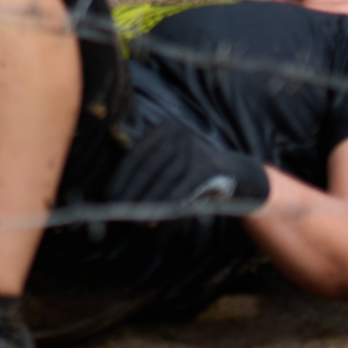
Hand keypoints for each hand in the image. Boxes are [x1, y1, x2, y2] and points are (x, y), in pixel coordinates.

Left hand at [102, 118, 269, 210]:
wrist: (238, 173)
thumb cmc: (195, 171)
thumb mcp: (172, 161)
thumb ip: (150, 170)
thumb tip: (119, 192)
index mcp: (164, 130)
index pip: (136, 154)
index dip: (122, 176)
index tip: (110, 195)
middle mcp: (178, 134)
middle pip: (147, 166)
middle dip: (131, 190)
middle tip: (118, 209)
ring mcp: (193, 148)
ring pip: (163, 178)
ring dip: (147, 200)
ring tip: (135, 217)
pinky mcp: (206, 166)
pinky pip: (182, 186)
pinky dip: (168, 201)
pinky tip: (158, 213)